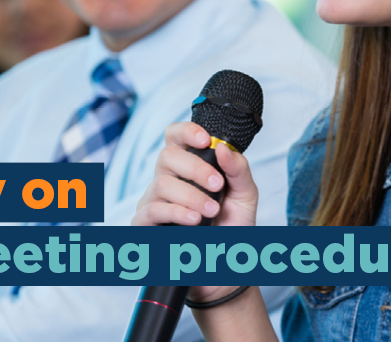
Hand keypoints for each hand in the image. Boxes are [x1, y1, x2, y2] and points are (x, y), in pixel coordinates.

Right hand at [133, 122, 258, 227]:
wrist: (226, 259)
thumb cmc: (232, 225)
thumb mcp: (245, 195)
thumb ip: (238, 170)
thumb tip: (223, 149)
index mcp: (188, 165)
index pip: (175, 136)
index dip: (186, 132)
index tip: (206, 140)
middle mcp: (167, 178)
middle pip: (167, 155)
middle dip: (196, 169)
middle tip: (217, 186)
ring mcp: (154, 199)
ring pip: (161, 184)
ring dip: (191, 196)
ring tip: (212, 210)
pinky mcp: (145, 222)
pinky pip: (152, 210)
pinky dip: (176, 212)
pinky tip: (194, 220)